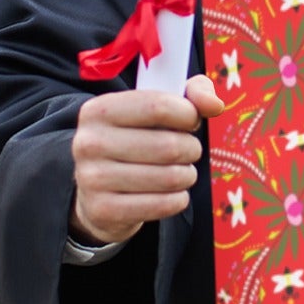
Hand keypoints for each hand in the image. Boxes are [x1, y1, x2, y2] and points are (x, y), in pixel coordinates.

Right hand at [69, 74, 225, 245]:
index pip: (158, 106)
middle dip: (191, 149)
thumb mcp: (157, 107)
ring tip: (180, 172)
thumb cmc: (137, 139)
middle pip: (168, 146)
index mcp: (99, 110)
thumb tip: (214, 105)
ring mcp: (92, 179)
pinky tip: (171, 193)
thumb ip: (192, 94)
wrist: (98, 190)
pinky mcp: (103, 210)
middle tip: (188, 151)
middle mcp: (89, 142)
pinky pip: (163, 205)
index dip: (188, 114)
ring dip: (187, 175)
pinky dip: (178, 199)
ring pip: (169, 177)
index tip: (191, 121)